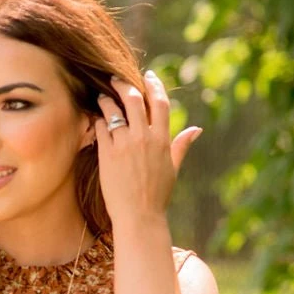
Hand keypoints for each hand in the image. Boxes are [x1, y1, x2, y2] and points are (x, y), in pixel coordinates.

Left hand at [94, 69, 201, 229]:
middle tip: (115, 79)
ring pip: (113, 110)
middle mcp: (144, 138)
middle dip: (124, 85)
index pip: (160, 103)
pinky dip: (98, 120)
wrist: (139, 217)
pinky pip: (101, 128)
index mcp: (162, 140)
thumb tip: (197, 129)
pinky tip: (96, 119)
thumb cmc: (157, 196)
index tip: (147, 76)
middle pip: (134, 99)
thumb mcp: (173, 169)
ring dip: (107, 100)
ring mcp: (124, 145)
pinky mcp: (107, 155)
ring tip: (102, 97)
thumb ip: (182, 145)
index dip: (154, 85)